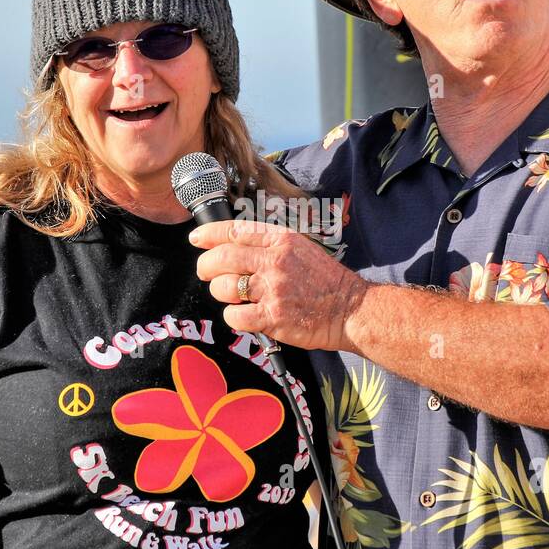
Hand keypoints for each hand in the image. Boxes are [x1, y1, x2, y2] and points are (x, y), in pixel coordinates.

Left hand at [189, 219, 367, 351]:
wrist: (351, 309)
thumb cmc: (327, 281)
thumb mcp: (301, 248)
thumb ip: (271, 245)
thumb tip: (236, 245)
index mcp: (281, 240)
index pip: (235, 230)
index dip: (209, 234)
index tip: (196, 239)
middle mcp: (275, 261)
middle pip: (222, 258)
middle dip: (206, 265)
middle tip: (205, 272)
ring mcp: (273, 289)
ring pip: (224, 287)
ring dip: (220, 293)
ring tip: (232, 296)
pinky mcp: (273, 317)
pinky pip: (235, 315)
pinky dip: (233, 316)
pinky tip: (243, 315)